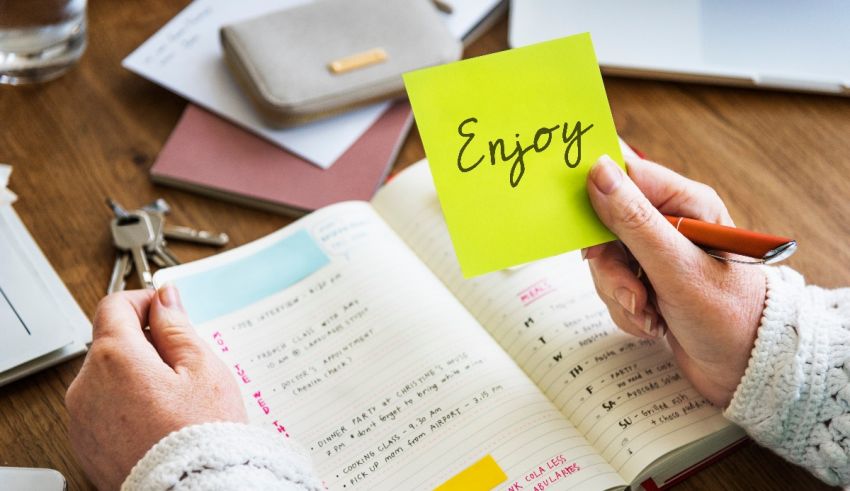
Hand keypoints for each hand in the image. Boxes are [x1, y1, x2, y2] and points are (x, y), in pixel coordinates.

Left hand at [66, 285, 246, 489]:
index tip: (167, 312)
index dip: (145, 301)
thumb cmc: (201, 433)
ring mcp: (82, 417)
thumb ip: (177, 327)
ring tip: (175, 399)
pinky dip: (127, 404)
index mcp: (114, 357)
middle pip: (111, 342)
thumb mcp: (202, 367)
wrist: (192, 489)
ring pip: (108, 376)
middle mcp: (87, 385)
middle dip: (145, 344)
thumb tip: (164, 300)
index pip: (115, 305)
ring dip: (136, 374)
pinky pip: (104, 407)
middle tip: (184, 365)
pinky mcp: (86, 443)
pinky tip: (159, 419)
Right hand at [584, 155, 765, 406]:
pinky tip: (653, 323)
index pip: (624, 176)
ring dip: (620, 294)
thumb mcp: (676, 266)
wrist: (747, 369)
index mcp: (685, 202)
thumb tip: (599, 171)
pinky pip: (613, 286)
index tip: (583, 228)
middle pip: (605, 225)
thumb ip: (633, 219)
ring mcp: (657, 253)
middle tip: (632, 291)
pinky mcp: (648, 280)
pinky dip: (626, 310)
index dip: (596, 197)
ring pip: (606, 261)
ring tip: (649, 314)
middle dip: (611, 266)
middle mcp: (670, 222)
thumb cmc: (730, 315)